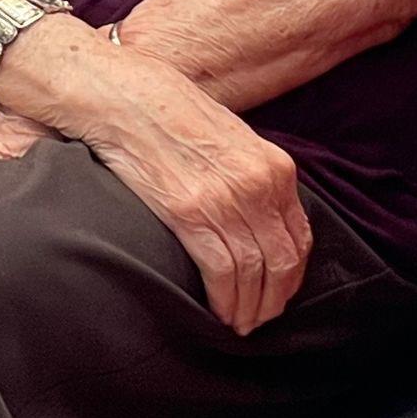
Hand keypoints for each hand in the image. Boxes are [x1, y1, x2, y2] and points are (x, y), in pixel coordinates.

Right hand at [69, 47, 311, 335]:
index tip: (276, 294)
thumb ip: (247, 173)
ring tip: (236, 324)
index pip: (299, 237)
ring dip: (248, 308)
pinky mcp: (190, 210)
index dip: (290, 276)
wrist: (118, 93)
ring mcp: (226, 197)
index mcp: (273, 165)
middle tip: (257, 320)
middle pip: (282, 261)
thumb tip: (252, 215)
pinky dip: (223, 300)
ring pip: (255, 272)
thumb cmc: (163, 109)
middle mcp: (258, 183)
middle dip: (273, 300)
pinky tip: (216, 313)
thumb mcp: (225, 135)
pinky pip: (221, 270)